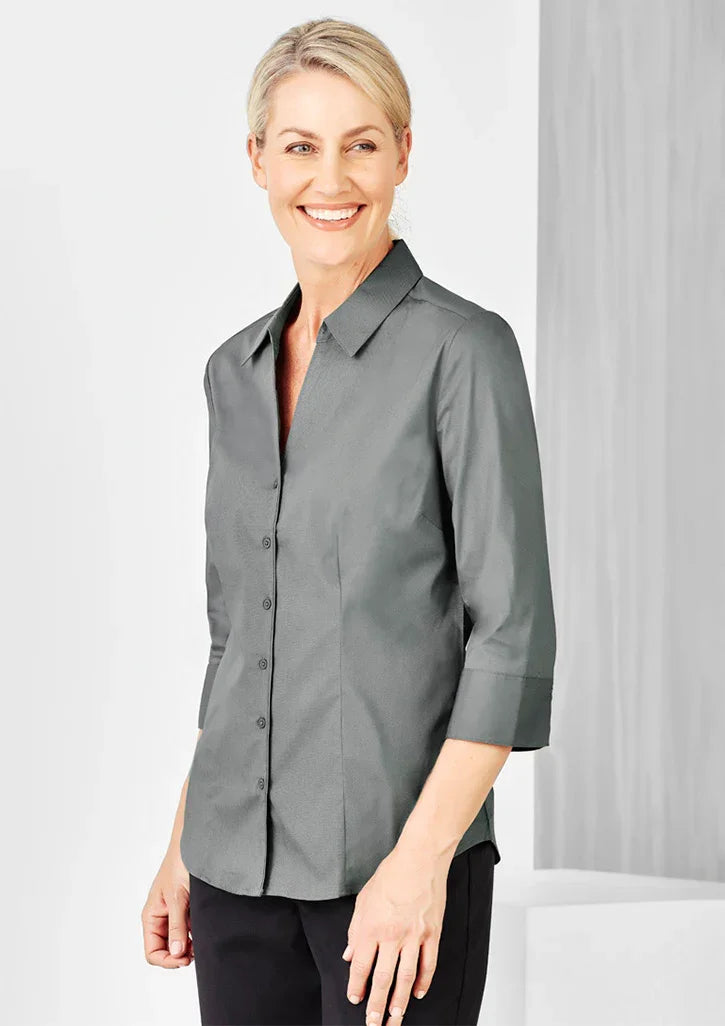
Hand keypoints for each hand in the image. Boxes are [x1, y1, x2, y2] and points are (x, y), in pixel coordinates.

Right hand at [141, 847, 193, 968]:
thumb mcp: (178, 897)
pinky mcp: (188, 910)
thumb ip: (177, 925)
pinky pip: (190, 931)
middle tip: (197, 951)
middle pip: (166, 951)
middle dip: (180, 955)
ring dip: (190, 946)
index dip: (167, 960)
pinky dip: (197, 935)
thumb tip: (176, 952)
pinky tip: (206, 930)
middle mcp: (161, 919)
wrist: (195, 845)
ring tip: (202, 940)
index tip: (185, 959)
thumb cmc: (179, 865)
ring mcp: (175, 915)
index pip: (152, 952)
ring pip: (179, 942)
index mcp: (152, 917)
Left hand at [342, 843, 451, 1023]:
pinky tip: (417, 994)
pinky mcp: (433, 933)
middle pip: (383, 979)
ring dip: (399, 1003)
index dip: (357, 985)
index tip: (355, 999)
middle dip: (377, 1005)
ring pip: (406, 978)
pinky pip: (428, 964)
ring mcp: (414, 936)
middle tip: (374, 1023)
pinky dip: (423, 982)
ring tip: (395, 1020)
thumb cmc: (391, 874)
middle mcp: (392, 935)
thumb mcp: (364, 899)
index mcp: (371, 926)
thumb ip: (355, 929)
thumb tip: (350, 954)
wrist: (420, 858)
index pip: (361, 965)